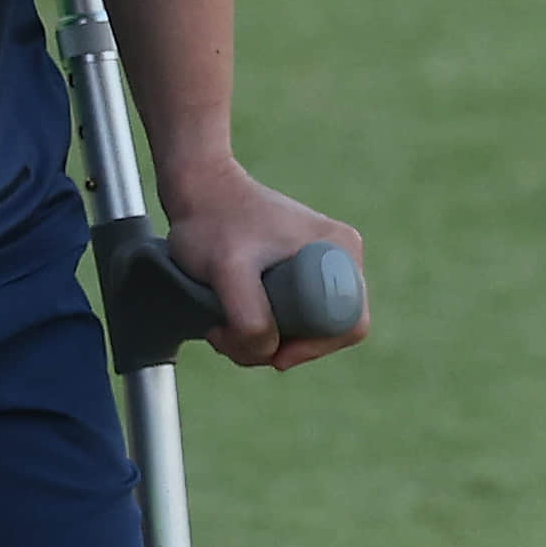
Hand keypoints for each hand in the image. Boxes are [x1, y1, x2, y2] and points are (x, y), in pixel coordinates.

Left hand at [161, 166, 366, 369]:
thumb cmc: (212, 224)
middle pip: (324, 333)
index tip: (270, 351)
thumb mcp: (228, 271)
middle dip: (277, 347)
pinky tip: (226, 317)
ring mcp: (318, 268)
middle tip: (230, 337)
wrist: (196, 194)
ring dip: (259, 342)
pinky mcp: (296, 276)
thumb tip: (271, 352)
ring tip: (220, 324)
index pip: (349, 324)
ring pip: (301, 332)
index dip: (313, 348)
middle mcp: (340, 258)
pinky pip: (287, 320)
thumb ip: (251, 318)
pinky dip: (256, 328)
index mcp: (342, 250)